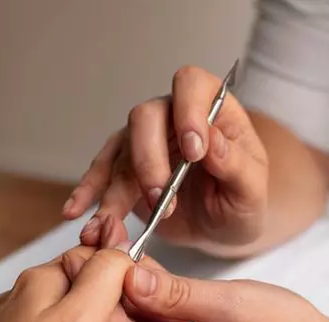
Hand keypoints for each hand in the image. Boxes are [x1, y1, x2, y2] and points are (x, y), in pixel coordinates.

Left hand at [0, 244, 135, 321]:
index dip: (126, 275)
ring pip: (72, 315)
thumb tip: (124, 251)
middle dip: (114, 303)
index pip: (95, 256)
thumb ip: (106, 275)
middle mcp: (25, 299)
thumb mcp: (79, 317)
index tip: (146, 303)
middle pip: (84, 285)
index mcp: (39, 280)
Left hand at [61, 249, 328, 321]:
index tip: (93, 242)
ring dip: (113, 293)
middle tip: (101, 236)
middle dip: (98, 286)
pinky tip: (142, 275)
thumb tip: (127, 276)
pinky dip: (130, 306)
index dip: (98, 285)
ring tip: (120, 246)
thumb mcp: (236, 303)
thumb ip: (179, 295)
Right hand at [63, 65, 268, 251]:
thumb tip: (211, 143)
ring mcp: (145, 141)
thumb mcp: (252, 189)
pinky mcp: (126, 169)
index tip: (195, 152)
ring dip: (115, 189)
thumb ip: (235, 165)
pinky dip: (88, 194)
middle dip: (149, 160)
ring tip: (112, 225)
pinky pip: (102, 175)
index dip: (189, 112)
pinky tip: (77, 212)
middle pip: (145, 117)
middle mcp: (173, 117)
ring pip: (120, 151)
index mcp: (212, 110)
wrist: (224, 226)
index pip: (192, 86)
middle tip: (162, 201)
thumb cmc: (242, 201)